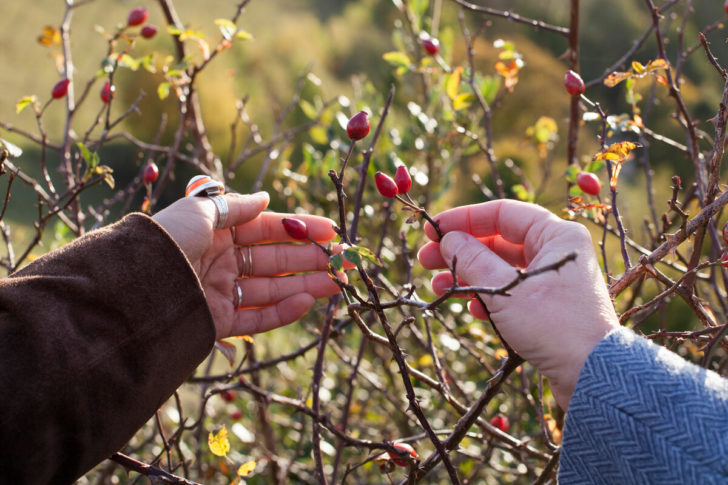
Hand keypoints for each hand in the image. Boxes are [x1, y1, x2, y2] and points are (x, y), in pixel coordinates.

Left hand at [153, 192, 342, 338]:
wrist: (128, 290)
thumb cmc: (164, 241)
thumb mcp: (200, 212)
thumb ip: (236, 207)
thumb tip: (265, 199)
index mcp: (215, 232)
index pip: (266, 229)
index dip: (299, 229)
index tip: (331, 232)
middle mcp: (220, 261)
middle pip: (274, 260)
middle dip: (310, 259)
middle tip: (344, 261)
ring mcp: (220, 293)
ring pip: (272, 289)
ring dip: (306, 285)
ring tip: (338, 284)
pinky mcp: (217, 322)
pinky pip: (256, 317)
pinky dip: (283, 311)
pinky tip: (308, 301)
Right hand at [417, 199, 618, 408]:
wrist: (591, 377)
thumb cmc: (552, 325)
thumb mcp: (504, 289)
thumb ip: (472, 259)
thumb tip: (448, 240)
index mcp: (557, 235)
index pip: (503, 213)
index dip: (464, 219)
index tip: (432, 229)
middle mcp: (557, 253)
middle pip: (499, 241)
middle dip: (460, 251)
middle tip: (426, 260)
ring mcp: (553, 281)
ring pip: (501, 269)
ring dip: (468, 275)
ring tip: (439, 287)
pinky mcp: (548, 308)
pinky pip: (510, 292)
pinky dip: (487, 296)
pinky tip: (469, 307)